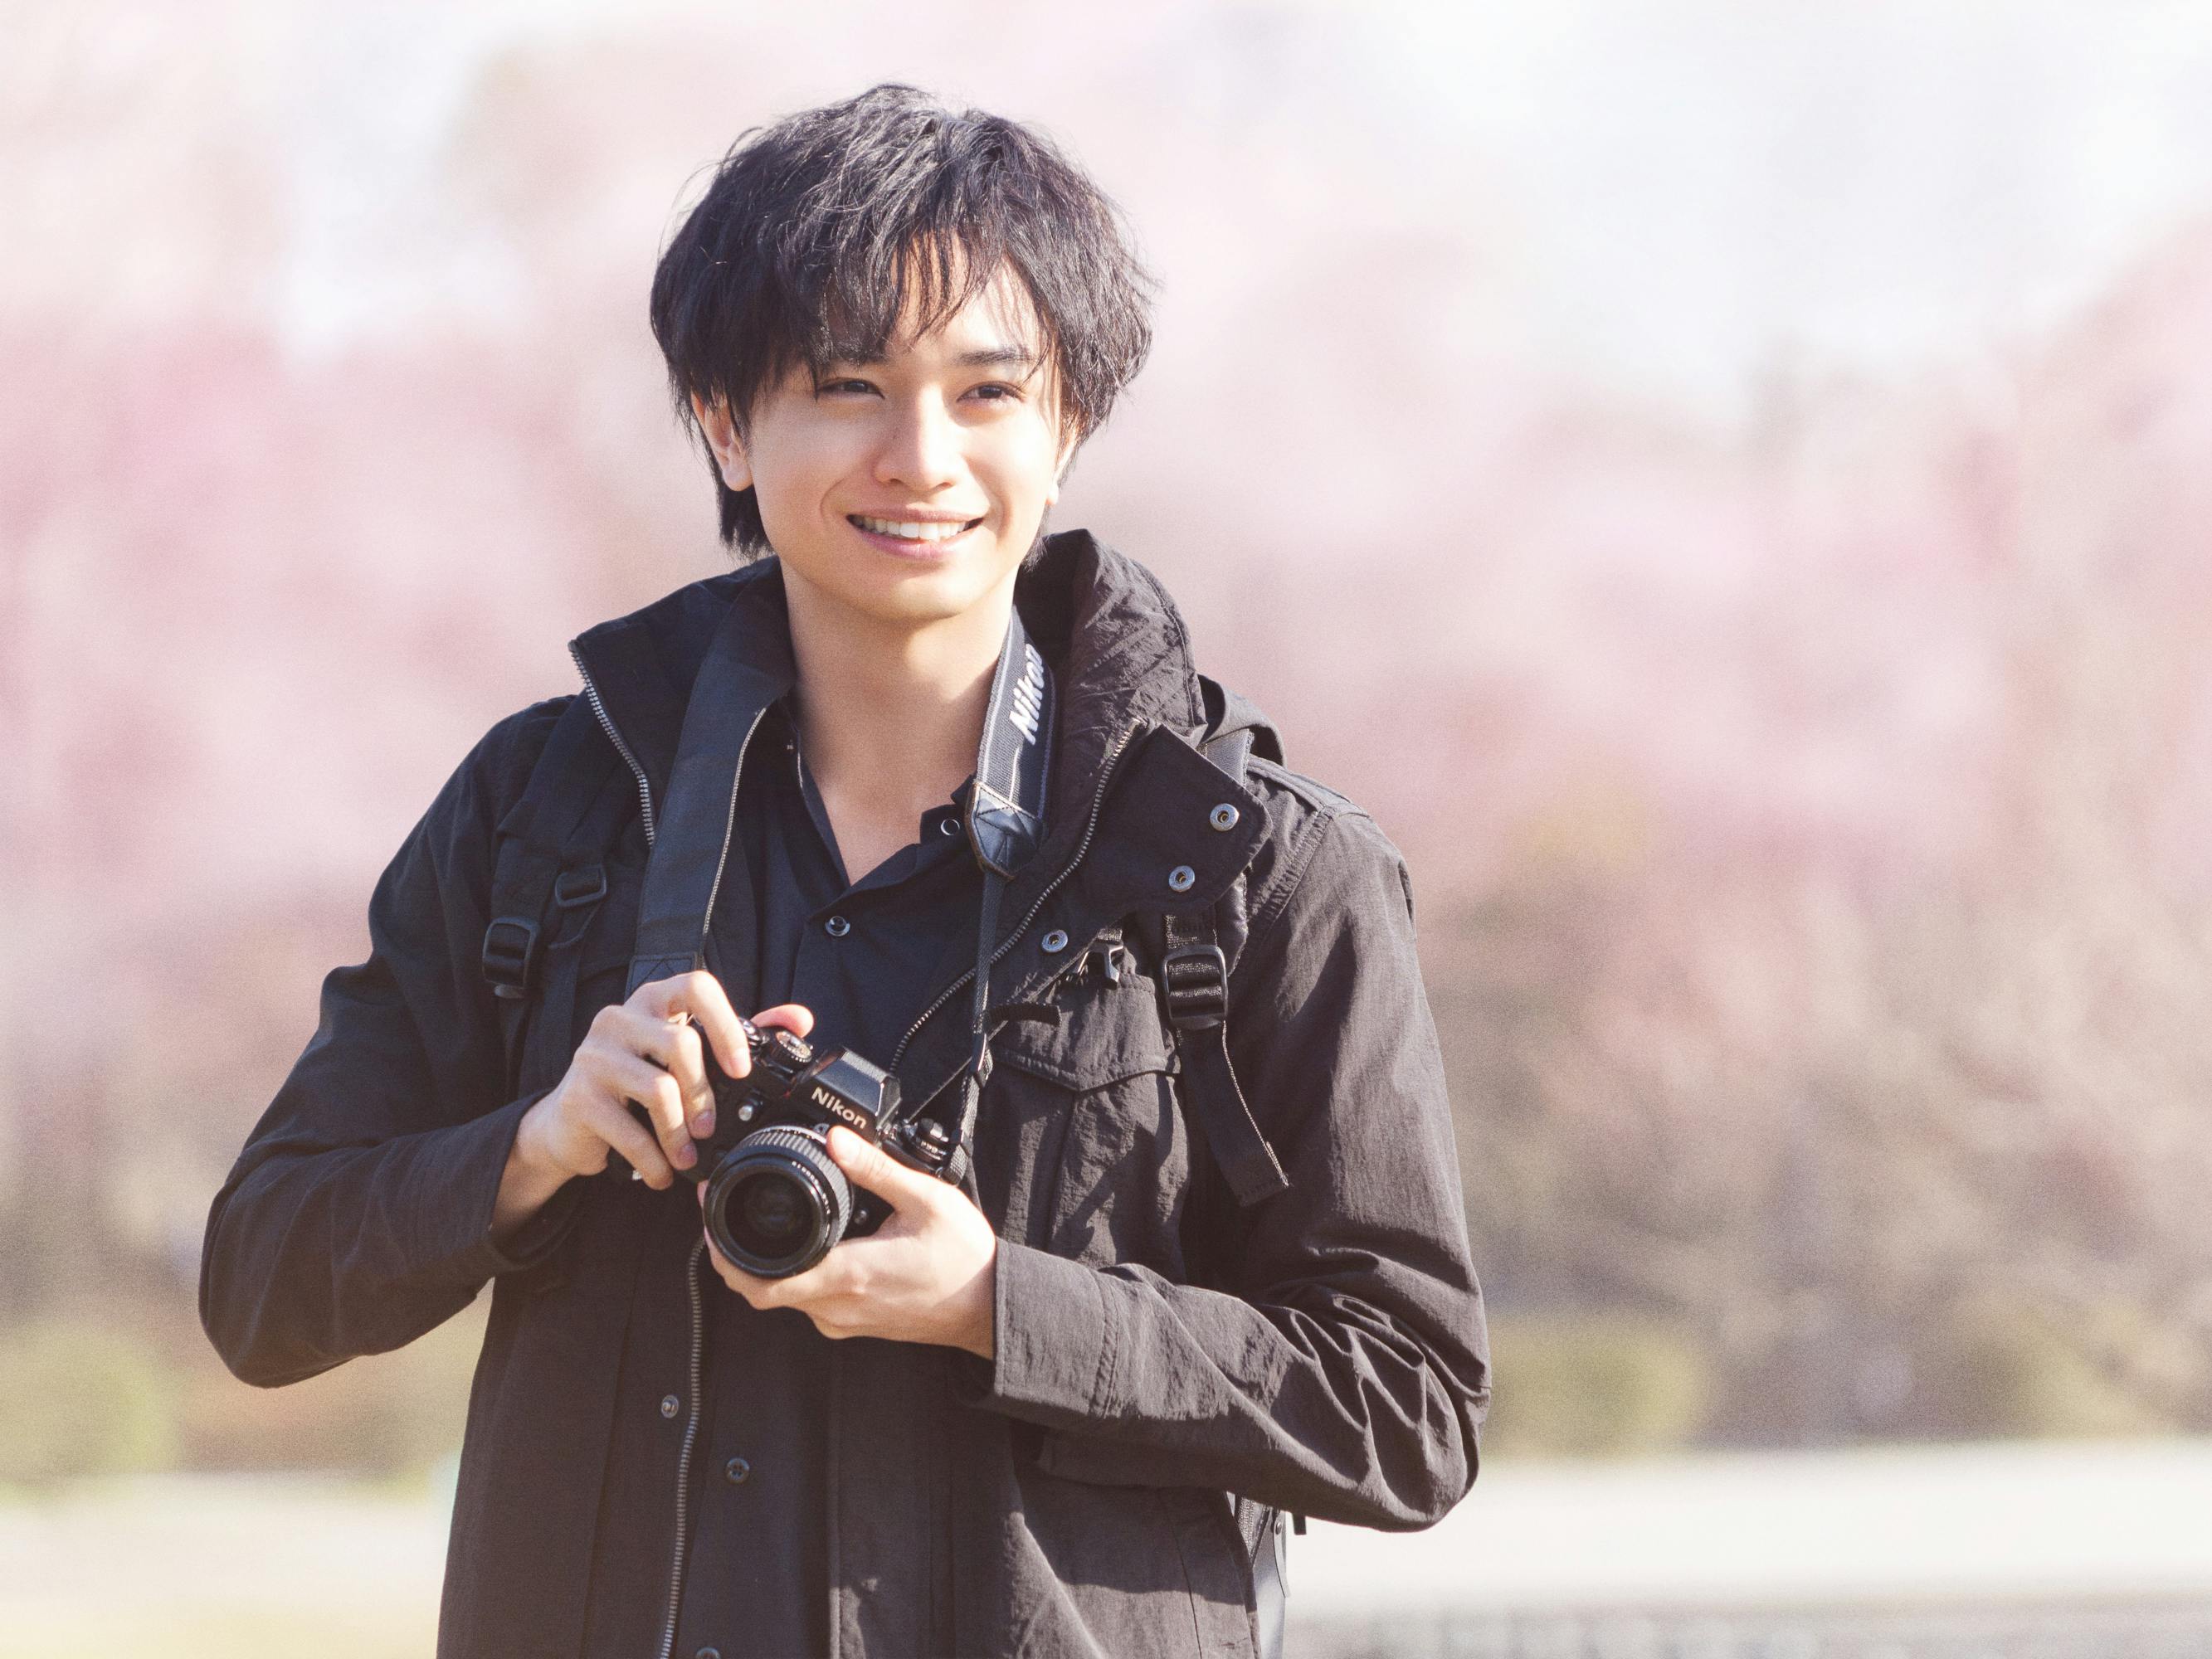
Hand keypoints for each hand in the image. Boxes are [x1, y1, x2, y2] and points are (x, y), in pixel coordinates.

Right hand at [494, 973, 811, 1236]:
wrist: (566, 1125)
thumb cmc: (635, 1085)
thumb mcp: (683, 1056)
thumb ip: (738, 1035)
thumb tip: (799, 1019)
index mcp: (652, 1001)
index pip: (696, 987)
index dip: (726, 1024)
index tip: (742, 1066)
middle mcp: (619, 1018)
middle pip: (681, 1045)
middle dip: (705, 1097)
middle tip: (710, 1129)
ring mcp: (593, 1055)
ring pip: (659, 1090)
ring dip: (680, 1135)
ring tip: (687, 1157)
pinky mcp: (577, 1096)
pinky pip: (630, 1130)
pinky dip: (653, 1160)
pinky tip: (661, 1172)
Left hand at [701, 1125, 998, 1358]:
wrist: (990, 1306)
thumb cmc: (965, 1258)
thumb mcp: (926, 1199)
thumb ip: (875, 1168)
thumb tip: (835, 1137)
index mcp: (848, 1276)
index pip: (759, 1282)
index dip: (722, 1251)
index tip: (708, 1215)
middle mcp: (837, 1307)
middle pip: (760, 1290)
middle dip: (731, 1252)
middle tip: (720, 1211)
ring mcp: (844, 1320)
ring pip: (782, 1297)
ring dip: (760, 1263)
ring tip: (755, 1219)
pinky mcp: (854, 1323)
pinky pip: (807, 1300)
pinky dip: (789, 1273)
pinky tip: (801, 1243)